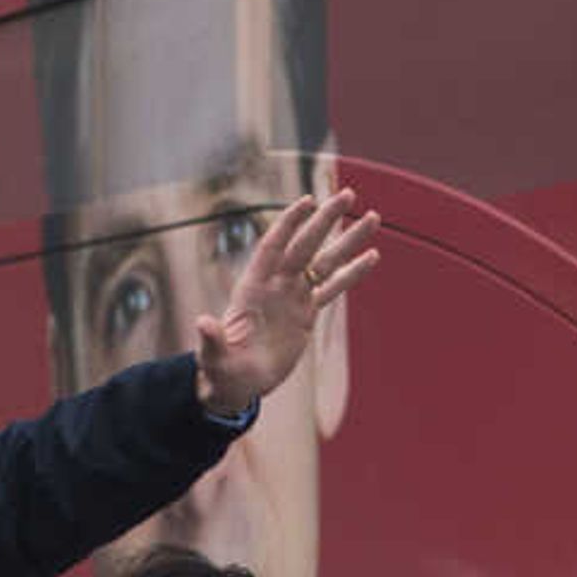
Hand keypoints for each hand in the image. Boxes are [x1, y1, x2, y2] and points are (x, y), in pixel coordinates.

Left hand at [192, 188, 381, 417]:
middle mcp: (276, 285)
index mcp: (253, 287)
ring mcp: (294, 296)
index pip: (274, 247)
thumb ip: (212, 340)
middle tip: (348, 195)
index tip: (309, 201)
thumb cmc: (221, 369)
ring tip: (373, 217)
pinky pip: (333, 288)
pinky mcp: (306, 313)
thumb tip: (203, 323)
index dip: (289, 224)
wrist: (236, 381)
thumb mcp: (215, 358)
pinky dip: (353, 273)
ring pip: (325, 262)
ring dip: (347, 240)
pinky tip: (373, 256)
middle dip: (326, 220)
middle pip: (306, 246)